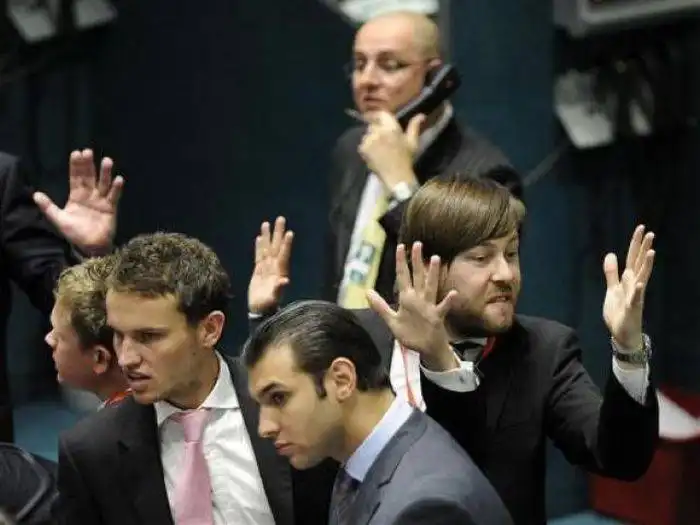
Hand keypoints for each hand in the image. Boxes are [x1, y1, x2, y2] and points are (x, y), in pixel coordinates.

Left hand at [33, 149, 121, 254]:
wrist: (90, 247)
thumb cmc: (75, 233)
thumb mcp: (59, 219)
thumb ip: (48, 207)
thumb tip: (35, 194)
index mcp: (77, 196)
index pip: (76, 178)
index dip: (76, 166)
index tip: (76, 153)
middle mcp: (89, 195)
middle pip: (89, 177)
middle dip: (89, 165)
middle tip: (88, 151)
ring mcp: (101, 201)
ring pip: (103, 184)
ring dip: (105, 173)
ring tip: (107, 160)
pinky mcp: (111, 208)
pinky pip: (114, 196)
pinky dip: (116, 188)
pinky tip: (118, 179)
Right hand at [248, 216, 293, 313]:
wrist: (260, 310)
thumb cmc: (267, 305)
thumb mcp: (273, 298)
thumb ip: (278, 289)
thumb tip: (285, 280)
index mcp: (279, 272)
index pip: (283, 254)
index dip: (286, 244)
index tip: (289, 232)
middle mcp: (274, 267)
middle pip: (276, 246)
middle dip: (278, 233)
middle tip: (280, 219)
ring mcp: (267, 268)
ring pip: (267, 248)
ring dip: (268, 236)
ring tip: (266, 223)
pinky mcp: (259, 271)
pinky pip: (259, 255)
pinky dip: (259, 246)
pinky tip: (259, 238)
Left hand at [358, 111, 422, 189]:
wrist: (396, 176)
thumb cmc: (406, 159)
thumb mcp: (412, 142)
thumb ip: (414, 126)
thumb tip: (421, 115)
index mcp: (391, 128)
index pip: (381, 114)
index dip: (378, 115)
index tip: (377, 118)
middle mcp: (379, 131)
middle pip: (373, 125)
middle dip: (376, 129)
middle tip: (382, 140)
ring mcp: (369, 140)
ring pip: (367, 134)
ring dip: (371, 138)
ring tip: (379, 149)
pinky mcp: (363, 148)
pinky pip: (363, 144)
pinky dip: (367, 147)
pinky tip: (374, 154)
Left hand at [366, 242, 457, 370]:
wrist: (425, 349)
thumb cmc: (411, 334)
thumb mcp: (392, 320)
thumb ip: (380, 306)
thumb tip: (367, 292)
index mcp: (407, 298)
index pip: (402, 276)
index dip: (401, 262)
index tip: (400, 246)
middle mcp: (418, 299)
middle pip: (417, 276)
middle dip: (417, 261)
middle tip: (418, 244)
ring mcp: (428, 307)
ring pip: (430, 287)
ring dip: (432, 274)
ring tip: (435, 258)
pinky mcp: (436, 317)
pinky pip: (442, 307)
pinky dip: (448, 301)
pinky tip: (453, 293)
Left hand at [602, 225, 654, 349]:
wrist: (622, 333)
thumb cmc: (619, 311)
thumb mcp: (612, 289)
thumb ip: (611, 272)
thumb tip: (611, 254)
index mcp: (628, 280)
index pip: (632, 258)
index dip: (635, 244)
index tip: (641, 228)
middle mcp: (634, 285)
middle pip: (639, 263)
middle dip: (643, 248)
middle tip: (650, 233)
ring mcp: (635, 296)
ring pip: (641, 277)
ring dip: (646, 265)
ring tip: (650, 252)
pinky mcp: (632, 308)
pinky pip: (636, 298)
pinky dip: (638, 290)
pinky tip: (640, 282)